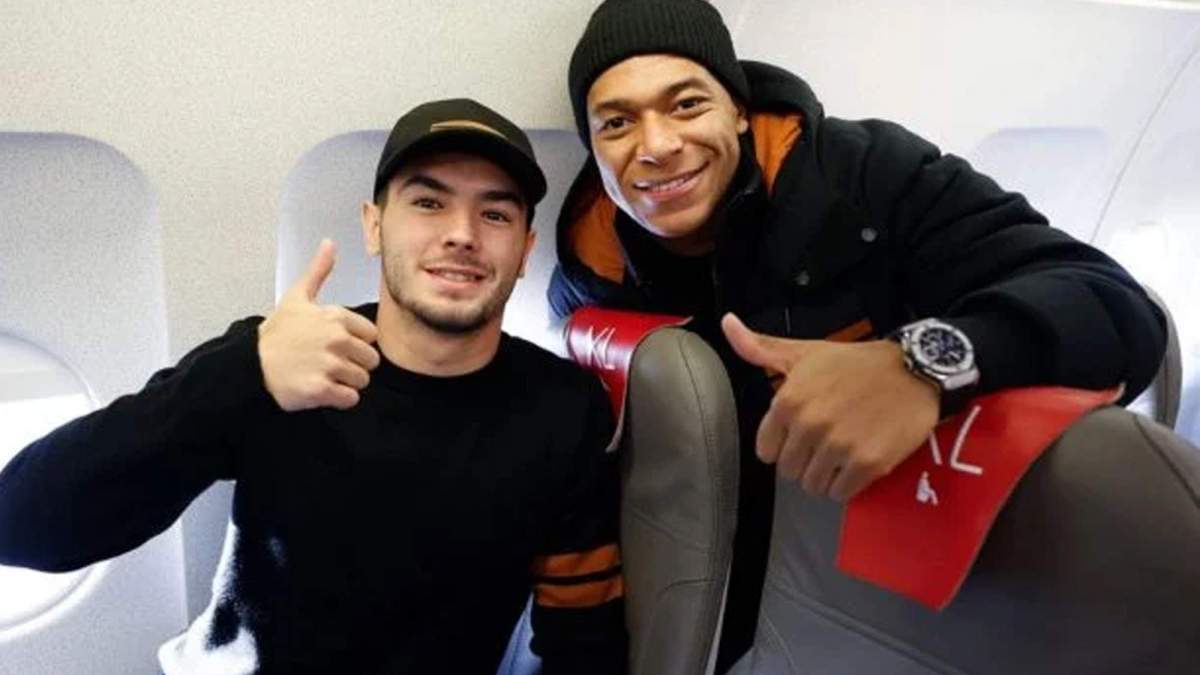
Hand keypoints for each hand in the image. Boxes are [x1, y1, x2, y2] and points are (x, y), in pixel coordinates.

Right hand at [258, 239, 379, 410]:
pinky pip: (351, 399)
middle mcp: (336, 339)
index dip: (356, 343)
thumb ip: (318, 272)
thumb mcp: (296, 298)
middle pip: (370, 360)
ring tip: (324, 376)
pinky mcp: (322, 390)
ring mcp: (329, 365)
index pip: (371, 336)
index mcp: (336, 317)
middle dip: (354, 365)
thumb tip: (330, 242)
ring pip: (362, 380)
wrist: (250, 365)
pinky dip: (340, 399)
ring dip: (347, 383)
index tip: (335, 345)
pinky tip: (322, 390)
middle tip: (329, 364)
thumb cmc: (277, 333)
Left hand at [721, 313, 938, 500]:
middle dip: (805, 460)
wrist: (913, 370)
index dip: (784, 445)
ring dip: (826, 475)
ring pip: (814, 486)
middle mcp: (809, 425)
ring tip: (843, 452)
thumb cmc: (855, 363)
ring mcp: (839, 446)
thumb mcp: (805, 353)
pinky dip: (848, 484)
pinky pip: (842, 493)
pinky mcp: (868, 464)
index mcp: (787, 402)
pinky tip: (858, 463)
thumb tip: (726, 323)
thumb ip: (760, 347)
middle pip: (790, 471)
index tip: (801, 434)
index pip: (766, 451)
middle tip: (827, 441)